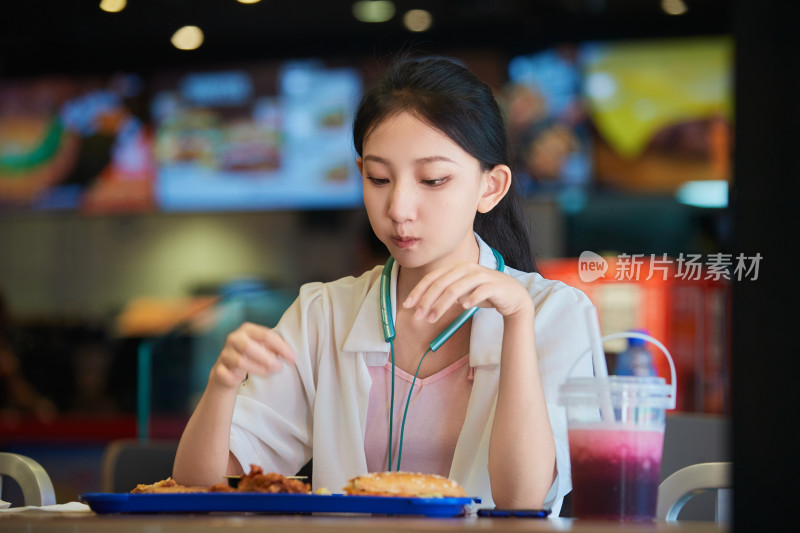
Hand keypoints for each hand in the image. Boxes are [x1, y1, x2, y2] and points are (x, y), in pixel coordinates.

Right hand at [210, 322, 295, 389]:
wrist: (228, 369)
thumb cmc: (252, 355)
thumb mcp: (264, 348)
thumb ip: (276, 348)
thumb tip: (291, 356)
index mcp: (247, 329)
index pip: (265, 335)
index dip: (280, 347)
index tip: (292, 358)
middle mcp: (234, 338)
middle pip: (249, 346)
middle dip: (266, 358)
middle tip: (279, 367)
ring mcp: (224, 353)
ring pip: (239, 361)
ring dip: (257, 369)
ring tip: (268, 373)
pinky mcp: (218, 369)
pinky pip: (227, 375)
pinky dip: (236, 378)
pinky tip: (242, 378)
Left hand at [402, 263, 533, 321]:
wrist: (513, 296)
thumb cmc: (484, 294)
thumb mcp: (461, 292)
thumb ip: (444, 294)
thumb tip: (422, 304)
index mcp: (457, 268)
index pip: (432, 278)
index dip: (418, 291)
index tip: (407, 305)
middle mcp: (467, 268)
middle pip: (441, 283)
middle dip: (427, 300)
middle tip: (418, 316)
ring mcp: (482, 275)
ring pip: (457, 288)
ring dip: (442, 304)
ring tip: (433, 318)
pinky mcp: (495, 285)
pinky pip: (481, 291)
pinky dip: (471, 298)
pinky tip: (464, 308)